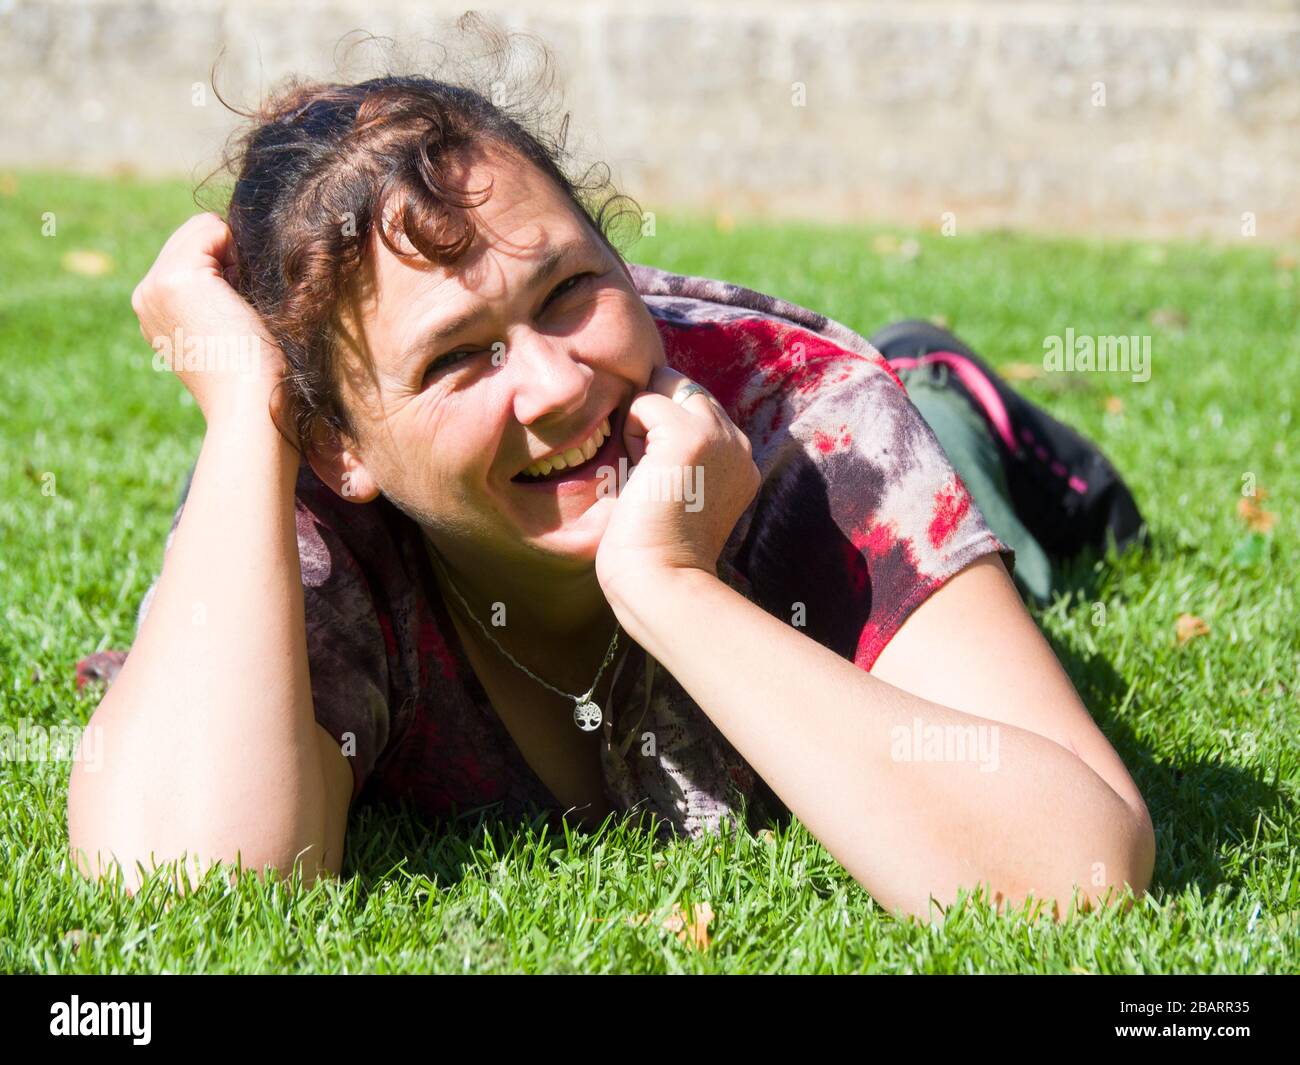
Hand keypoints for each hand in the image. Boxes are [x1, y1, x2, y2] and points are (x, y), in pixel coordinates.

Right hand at [132, 213, 295, 446]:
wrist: (249, 406)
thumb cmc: (253, 376)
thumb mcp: (220, 329)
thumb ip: (211, 297)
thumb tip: (233, 259)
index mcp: (152, 308)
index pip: (186, 253)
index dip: (223, 266)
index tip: (237, 308)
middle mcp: (145, 294)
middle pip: (192, 236)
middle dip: (225, 257)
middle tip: (241, 305)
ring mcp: (156, 285)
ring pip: (202, 229)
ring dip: (232, 255)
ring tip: (240, 302)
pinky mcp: (179, 278)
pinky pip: (212, 229)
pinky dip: (236, 250)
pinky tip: (241, 292)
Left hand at [594, 366, 760, 604]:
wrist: (661, 580)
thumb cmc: (655, 549)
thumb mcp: (679, 490)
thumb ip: (678, 453)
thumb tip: (646, 408)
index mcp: (741, 461)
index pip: (699, 409)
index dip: (664, 426)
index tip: (655, 474)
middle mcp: (738, 444)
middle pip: (686, 389)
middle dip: (655, 417)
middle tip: (647, 473)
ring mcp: (718, 436)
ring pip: (668, 387)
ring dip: (643, 424)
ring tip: (645, 473)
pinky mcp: (690, 436)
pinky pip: (646, 401)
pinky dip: (630, 430)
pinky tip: (639, 471)